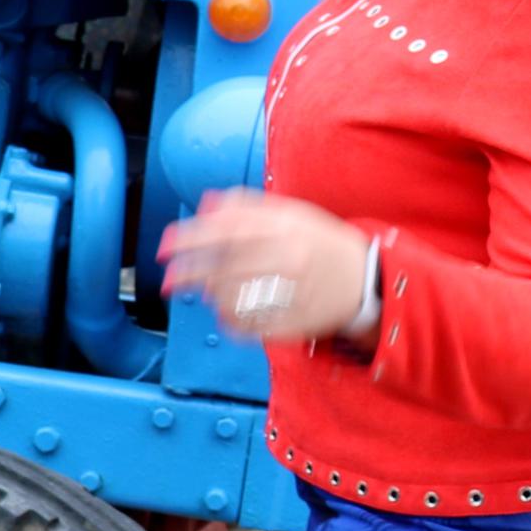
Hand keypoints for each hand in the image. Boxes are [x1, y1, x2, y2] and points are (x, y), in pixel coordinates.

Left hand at [157, 189, 376, 343]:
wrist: (365, 279)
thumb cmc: (321, 243)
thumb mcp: (291, 214)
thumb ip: (248, 207)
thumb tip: (206, 204)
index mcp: (288, 229)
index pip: (227, 232)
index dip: (191, 239)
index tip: (165, 247)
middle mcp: (289, 260)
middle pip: (225, 269)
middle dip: (189, 275)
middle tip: (169, 280)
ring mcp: (293, 294)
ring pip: (234, 299)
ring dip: (211, 297)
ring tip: (206, 293)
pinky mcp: (294, 323)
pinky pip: (250, 326)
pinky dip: (230, 321)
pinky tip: (225, 312)